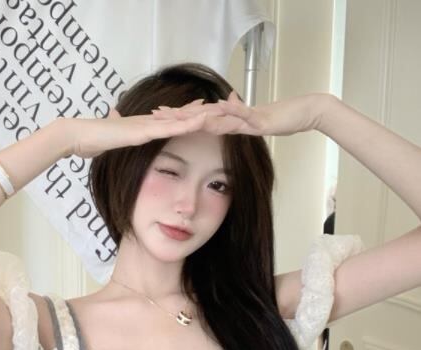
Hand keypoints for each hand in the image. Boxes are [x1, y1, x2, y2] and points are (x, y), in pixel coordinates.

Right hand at [65, 100, 210, 158]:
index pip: (171, 118)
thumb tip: (113, 118)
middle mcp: (147, 122)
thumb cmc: (90, 139)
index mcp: (141, 125)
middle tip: (225, 106)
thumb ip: (114, 127)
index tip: (204, 108)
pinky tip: (202, 120)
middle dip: (202, 112)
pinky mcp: (143, 132)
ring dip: (201, 115)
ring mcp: (146, 125)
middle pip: (181, 116)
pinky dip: (187, 124)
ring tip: (222, 111)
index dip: (188, 112)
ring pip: (180, 119)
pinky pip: (170, 128)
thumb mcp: (108, 137)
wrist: (78, 136)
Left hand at [152, 91, 331, 136]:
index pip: (199, 118)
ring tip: (177, 115)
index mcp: (230, 118)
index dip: (179, 118)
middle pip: (201, 114)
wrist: (304, 112)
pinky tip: (215, 111)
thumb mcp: (253, 127)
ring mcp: (244, 115)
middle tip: (156, 114)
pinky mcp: (257, 117)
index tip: (159, 119)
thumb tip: (224, 123)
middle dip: (178, 115)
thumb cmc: (280, 120)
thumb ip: (238, 124)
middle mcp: (233, 113)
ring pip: (216, 113)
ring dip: (196, 114)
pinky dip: (228, 112)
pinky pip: (241, 114)